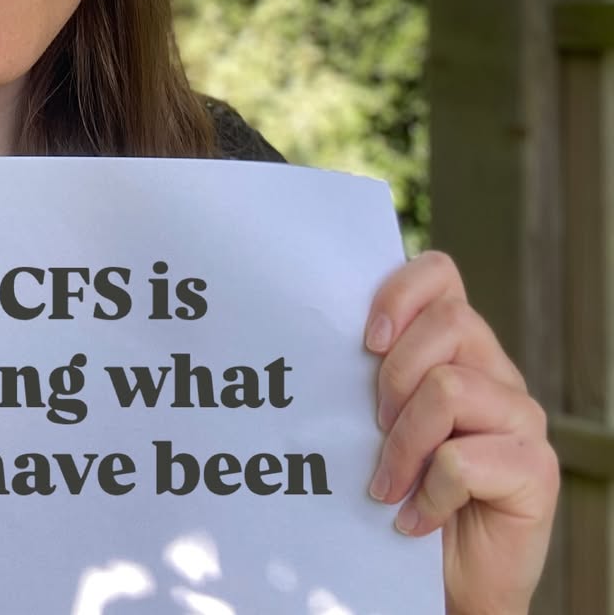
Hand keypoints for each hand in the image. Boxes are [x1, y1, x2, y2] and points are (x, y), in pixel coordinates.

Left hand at [364, 250, 559, 614]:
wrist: (443, 580)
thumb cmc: (400, 488)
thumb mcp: (376, 418)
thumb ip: (368, 371)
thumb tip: (316, 330)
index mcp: (456, 345)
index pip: (439, 273)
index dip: (400, 293)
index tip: (368, 340)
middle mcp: (495, 370)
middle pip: (449, 323)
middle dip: (395, 376)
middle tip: (376, 427)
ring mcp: (521, 416)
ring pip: (449, 387)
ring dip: (404, 443)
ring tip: (388, 483)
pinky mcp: (536, 468)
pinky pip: (462, 458)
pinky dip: (428, 494)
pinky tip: (417, 518)